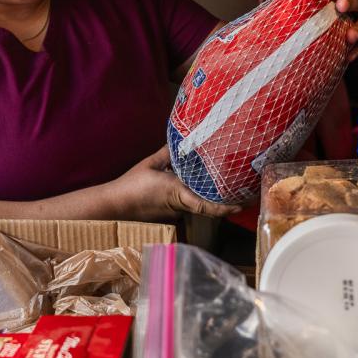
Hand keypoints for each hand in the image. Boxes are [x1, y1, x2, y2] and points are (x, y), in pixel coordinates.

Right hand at [109, 145, 238, 220]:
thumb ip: (166, 153)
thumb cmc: (131, 185)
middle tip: (241, 193)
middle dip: (223, 202)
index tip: (240, 205)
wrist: (115, 206)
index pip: (205, 205)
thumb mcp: (150, 164)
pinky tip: (199, 190)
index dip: (224, 207)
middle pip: (206, 206)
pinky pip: (186, 207)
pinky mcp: (169, 216)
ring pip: (196, 205)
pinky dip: (195, 198)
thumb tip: (178, 141)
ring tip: (226, 188)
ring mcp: (175, 213)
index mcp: (177, 193)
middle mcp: (179, 206)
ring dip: (209, 199)